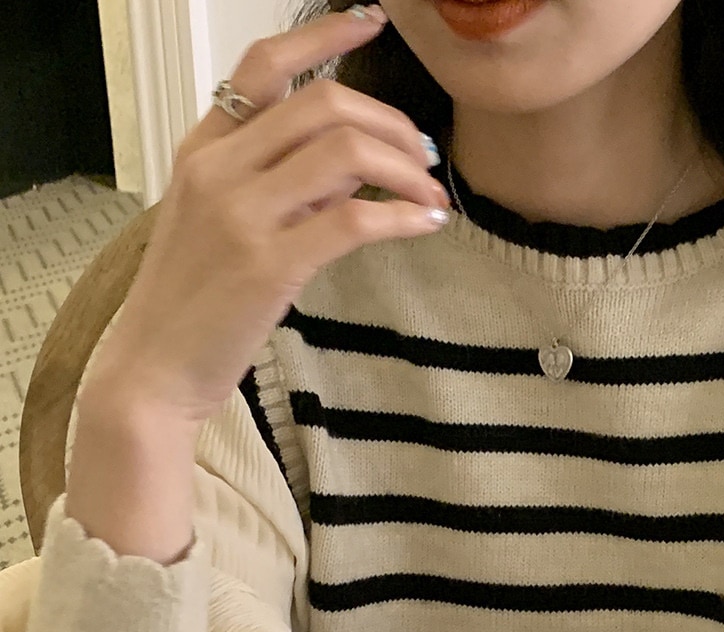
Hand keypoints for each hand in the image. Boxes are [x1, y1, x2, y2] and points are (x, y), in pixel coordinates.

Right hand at [86, 4, 447, 425]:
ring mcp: (243, 215)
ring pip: (344, 152)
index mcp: (203, 150)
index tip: (372, 23)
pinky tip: (426, 226)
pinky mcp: (270, 266)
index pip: (264, 65)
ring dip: (405, 168)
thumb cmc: (194, 303)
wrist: (155, 369)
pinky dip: (404, 217)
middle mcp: (219, 169)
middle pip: (323, 103)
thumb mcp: (221, 225)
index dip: (324, 34)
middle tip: (423, 156)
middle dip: (390, 122)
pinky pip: (355, 220)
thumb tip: (349, 168)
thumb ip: (276, 184)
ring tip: (431, 195)